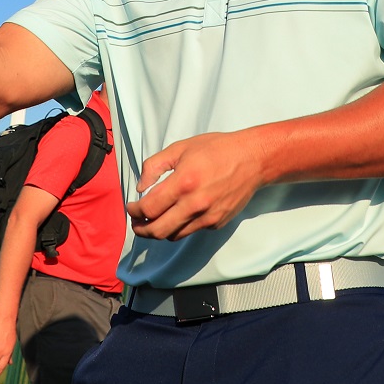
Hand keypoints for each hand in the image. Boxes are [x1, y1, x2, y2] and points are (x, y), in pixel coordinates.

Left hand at [127, 131, 266, 240]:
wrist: (253, 160)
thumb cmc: (216, 150)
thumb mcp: (180, 148)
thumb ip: (155, 166)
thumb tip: (141, 187)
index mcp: (183, 182)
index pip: (149, 208)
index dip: (134, 211)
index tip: (131, 207)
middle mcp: (195, 204)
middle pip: (158, 230)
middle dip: (141, 229)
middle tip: (136, 222)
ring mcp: (208, 216)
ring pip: (173, 235)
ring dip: (159, 231)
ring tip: (153, 221)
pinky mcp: (217, 223)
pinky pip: (191, 231)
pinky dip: (180, 226)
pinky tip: (179, 214)